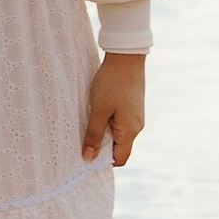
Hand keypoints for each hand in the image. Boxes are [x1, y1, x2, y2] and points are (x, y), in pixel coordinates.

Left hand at [82, 52, 145, 167]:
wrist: (126, 57)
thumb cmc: (112, 83)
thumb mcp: (98, 110)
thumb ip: (93, 135)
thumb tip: (89, 158)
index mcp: (130, 131)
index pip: (120, 158)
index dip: (103, 161)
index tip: (86, 156)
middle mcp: (136, 126)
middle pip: (119, 147)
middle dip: (101, 147)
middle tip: (82, 139)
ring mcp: (136, 116)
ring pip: (118, 133)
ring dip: (103, 132)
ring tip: (88, 123)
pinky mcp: (133, 106)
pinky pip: (120, 122)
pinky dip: (108, 122)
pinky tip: (97, 112)